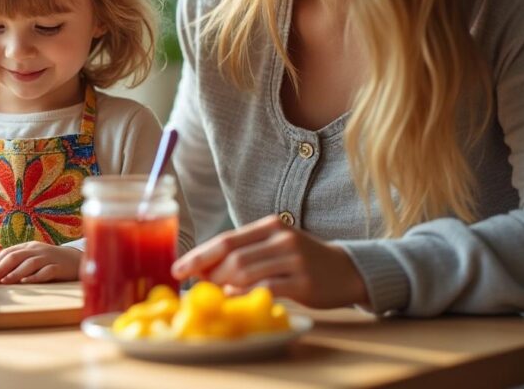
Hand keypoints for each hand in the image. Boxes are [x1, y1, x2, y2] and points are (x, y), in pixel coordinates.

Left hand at [0, 242, 81, 283]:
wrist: (77, 260)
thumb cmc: (50, 262)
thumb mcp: (32, 257)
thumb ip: (17, 260)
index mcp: (28, 247)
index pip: (7, 252)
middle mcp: (36, 250)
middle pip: (15, 256)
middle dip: (0, 267)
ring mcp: (48, 258)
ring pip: (29, 263)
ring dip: (15, 273)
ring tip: (3, 281)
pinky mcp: (59, 267)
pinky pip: (46, 272)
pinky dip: (35, 276)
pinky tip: (26, 282)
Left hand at [171, 215, 368, 308]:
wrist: (346, 269)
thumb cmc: (301, 259)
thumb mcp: (273, 246)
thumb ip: (244, 253)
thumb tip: (204, 270)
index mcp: (269, 225)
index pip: (225, 239)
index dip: (198, 255)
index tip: (177, 269)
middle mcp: (281, 238)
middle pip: (232, 256)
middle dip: (209, 273)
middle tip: (198, 284)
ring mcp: (294, 259)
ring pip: (246, 272)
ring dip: (224, 284)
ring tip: (217, 292)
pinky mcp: (303, 282)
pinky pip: (266, 288)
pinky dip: (246, 294)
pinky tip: (237, 298)